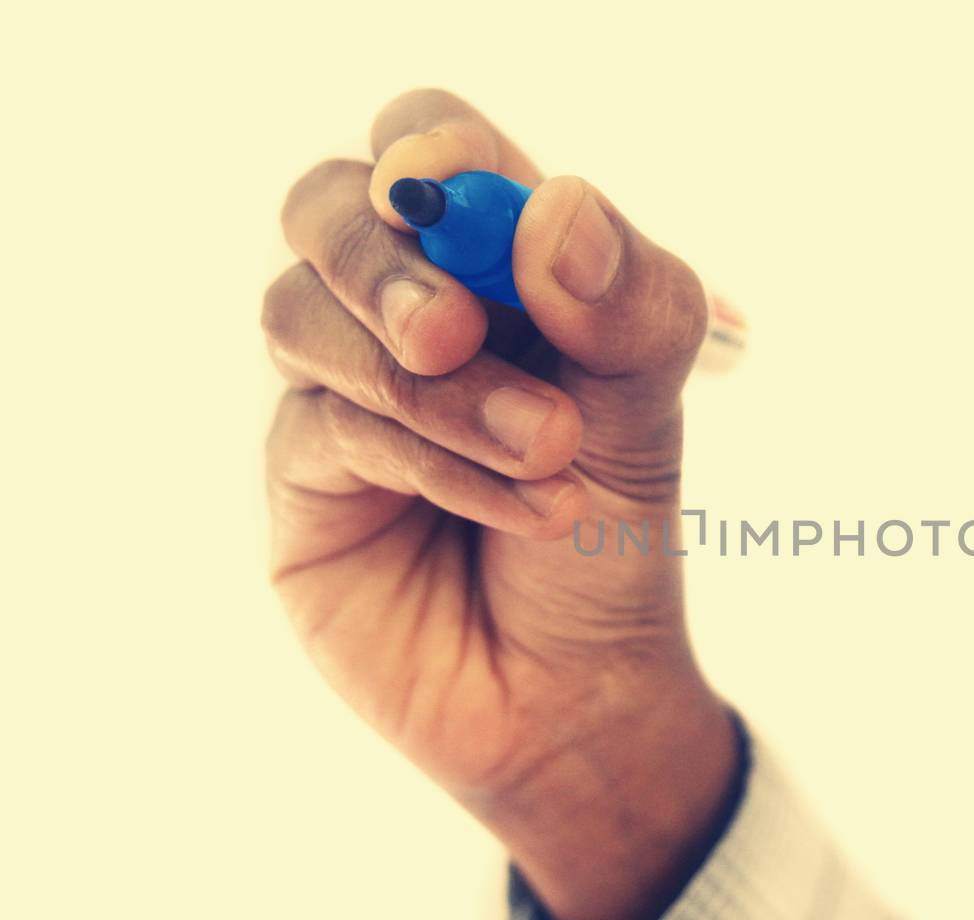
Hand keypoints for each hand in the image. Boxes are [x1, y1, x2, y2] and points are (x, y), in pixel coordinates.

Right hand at [262, 89, 737, 919]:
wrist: (582, 694)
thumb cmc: (614, 539)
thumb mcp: (649, 412)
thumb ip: (629, 306)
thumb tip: (556, 207)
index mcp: (491, 270)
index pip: (432, 149)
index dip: (433, 149)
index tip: (456, 191)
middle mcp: (402, 316)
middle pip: (327, 206)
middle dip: (385, 258)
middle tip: (455, 327)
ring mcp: (339, 394)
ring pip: (302, 315)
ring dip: (432, 386)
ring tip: (546, 452)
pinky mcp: (302, 480)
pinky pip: (325, 428)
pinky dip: (431, 458)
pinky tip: (523, 506)